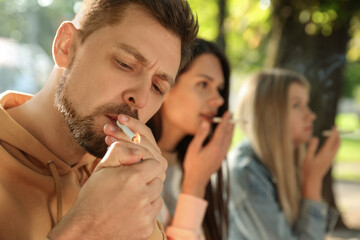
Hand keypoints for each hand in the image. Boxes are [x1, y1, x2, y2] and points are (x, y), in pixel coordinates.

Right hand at [48, 115, 165, 239]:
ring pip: (158, 197)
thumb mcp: (102, 168)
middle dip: (147, 179)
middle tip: (131, 184)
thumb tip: (139, 149)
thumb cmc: (92, 197)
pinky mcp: (147, 228)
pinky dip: (145, 211)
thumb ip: (120, 152)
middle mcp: (143, 196)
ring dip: (148, 195)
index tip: (135, 169)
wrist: (85, 230)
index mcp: (133, 178)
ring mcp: (146, 214)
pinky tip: (130, 211)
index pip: (154, 164)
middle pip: (158, 180)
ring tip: (129, 197)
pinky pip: (154, 213)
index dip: (145, 165)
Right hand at [182, 111, 234, 197]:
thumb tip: (206, 122)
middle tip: (232, 114)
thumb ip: (200, 135)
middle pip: (227, 134)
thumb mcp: (193, 148)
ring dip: (231, 130)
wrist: (197, 180)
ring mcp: (222, 155)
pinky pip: (227, 145)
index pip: (221, 130)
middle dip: (230, 123)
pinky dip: (229, 137)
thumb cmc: (192, 164)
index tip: (229, 112)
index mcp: (214, 147)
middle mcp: (221, 150)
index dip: (225, 120)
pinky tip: (227, 137)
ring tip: (232, 123)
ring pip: (229, 140)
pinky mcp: (221, 159)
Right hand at [302, 126, 339, 199]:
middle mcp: (330, 155)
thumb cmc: (308, 169)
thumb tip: (315, 138)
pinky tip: (331, 143)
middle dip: (337, 135)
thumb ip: (312, 147)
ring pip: (338, 147)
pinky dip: (335, 144)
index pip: (331, 140)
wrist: (313, 179)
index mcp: (324, 153)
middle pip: (337, 143)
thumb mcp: (307, 157)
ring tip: (334, 134)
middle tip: (335, 128)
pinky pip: (336, 150)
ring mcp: (331, 158)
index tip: (334, 126)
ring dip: (337, 139)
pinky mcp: (330, 160)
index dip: (333, 133)